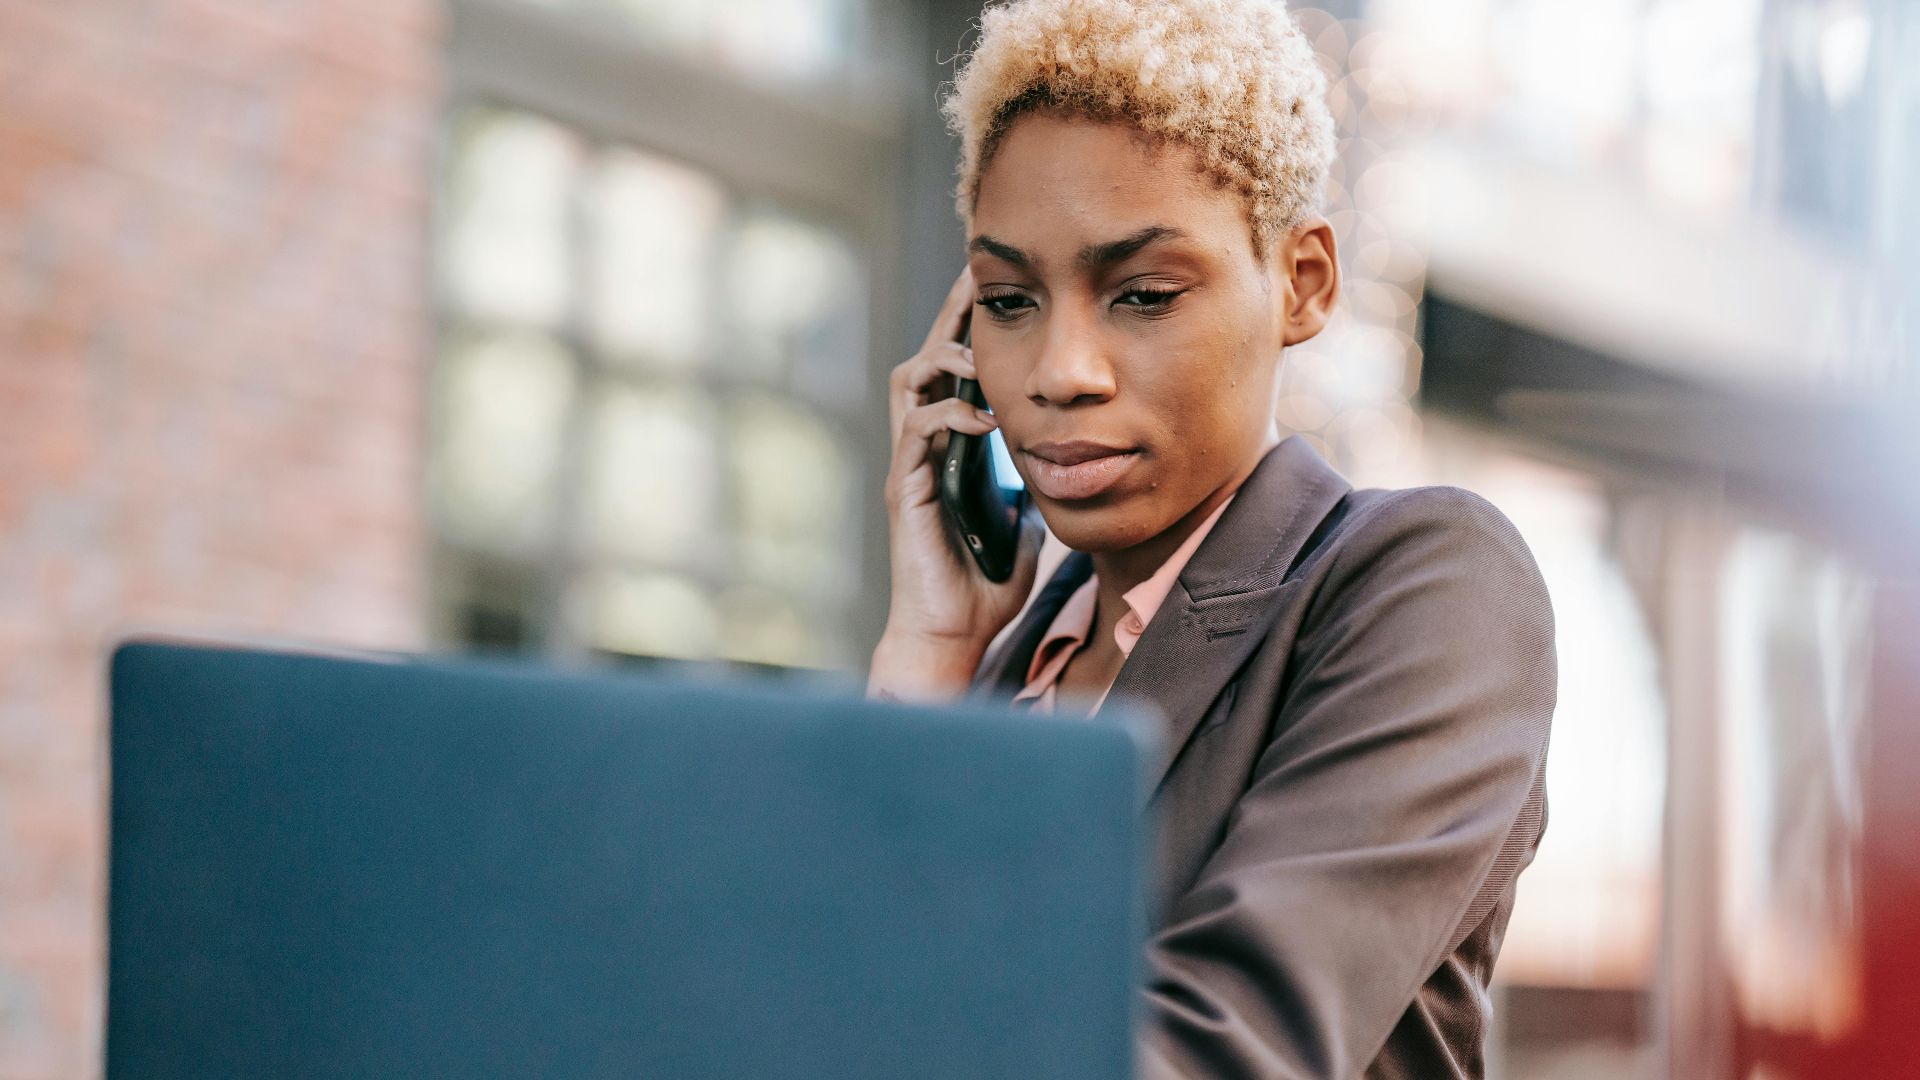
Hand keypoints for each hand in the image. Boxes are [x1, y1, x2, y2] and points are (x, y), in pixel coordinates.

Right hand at [870, 268, 1042, 701]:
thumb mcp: (1027, 526)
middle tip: (978, 277)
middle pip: (928, 357)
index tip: (1003, 287)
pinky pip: (918, 431)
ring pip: (910, 380)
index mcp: (950, 449)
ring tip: (981, 352)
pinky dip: (949, 414)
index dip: (974, 327)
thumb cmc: (983, 590)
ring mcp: (911, 465)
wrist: (950, 638)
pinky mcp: (907, 490)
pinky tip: (983, 417)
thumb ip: (1034, 489)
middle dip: (952, 314)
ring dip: (946, 357)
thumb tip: (1062, 467)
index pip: (956, 371)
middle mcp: (923, 448)